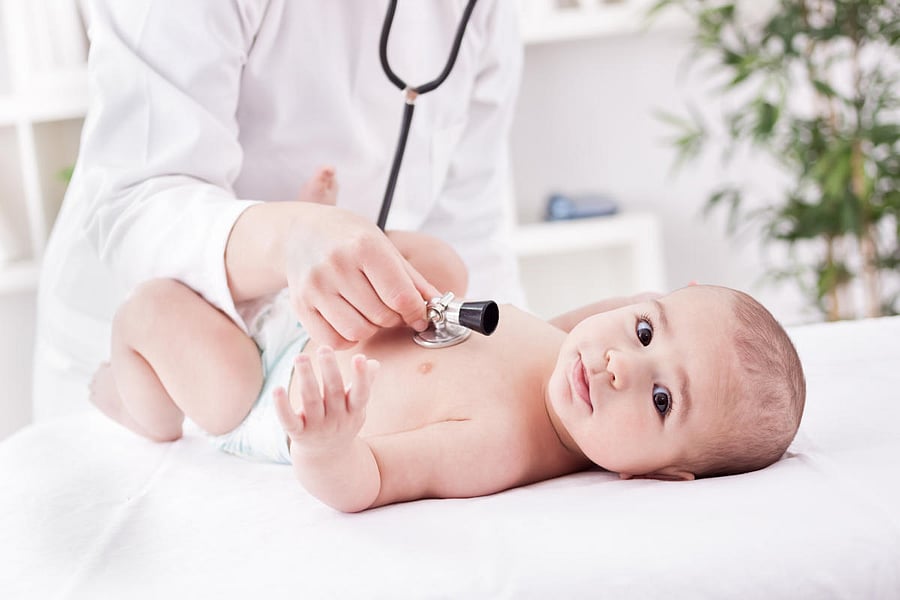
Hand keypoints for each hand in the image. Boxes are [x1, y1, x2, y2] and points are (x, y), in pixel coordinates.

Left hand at [274, 347, 378, 456]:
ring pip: (311, 401)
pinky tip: (277, 389)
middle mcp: (337, 420)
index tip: (359, 357)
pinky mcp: (298, 433)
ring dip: (306, 378)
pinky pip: (289, 420)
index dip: (361, 377)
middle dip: (329, 370)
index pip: (361, 394)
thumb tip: (373, 363)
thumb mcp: (356, 407)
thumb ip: (364, 384)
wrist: (327, 457)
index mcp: (354, 411)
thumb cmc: (343, 421)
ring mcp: (317, 428)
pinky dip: (282, 406)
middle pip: (334, 392)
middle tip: (324, 348)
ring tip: (300, 357)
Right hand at [284, 204, 439, 348]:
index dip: (416, 312)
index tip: (419, 315)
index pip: (400, 296)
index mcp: (364, 246)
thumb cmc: (348, 237)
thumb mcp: (384, 245)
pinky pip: (334, 340)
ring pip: (358, 332)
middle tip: (392, 308)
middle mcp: (337, 265)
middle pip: (381, 317)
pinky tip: (350, 319)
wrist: (300, 232)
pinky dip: (348, 338)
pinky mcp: (300, 305)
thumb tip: (439, 306)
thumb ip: (412, 279)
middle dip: (394, 318)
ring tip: (369, 312)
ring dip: (371, 329)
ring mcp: (315, 287)